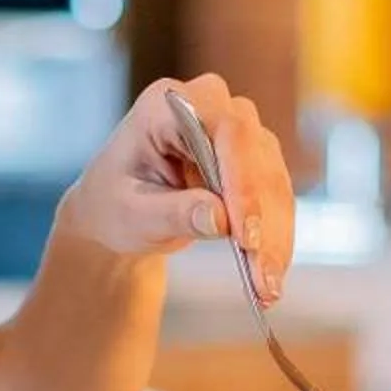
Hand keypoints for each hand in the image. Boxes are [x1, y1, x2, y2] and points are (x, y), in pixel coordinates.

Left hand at [59, 74, 297, 301]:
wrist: (119, 209)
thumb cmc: (114, 203)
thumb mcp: (131, 215)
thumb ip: (171, 212)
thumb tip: (219, 218)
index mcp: (168, 104)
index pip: (225, 129)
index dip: (242, 180)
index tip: (244, 234)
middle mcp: (209, 104)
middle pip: (256, 153)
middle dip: (262, 219)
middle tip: (262, 275)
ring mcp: (236, 127)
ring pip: (273, 178)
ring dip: (274, 235)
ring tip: (267, 286)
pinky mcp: (253, 156)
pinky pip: (275, 194)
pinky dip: (275, 235)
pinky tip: (270, 274)